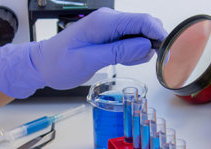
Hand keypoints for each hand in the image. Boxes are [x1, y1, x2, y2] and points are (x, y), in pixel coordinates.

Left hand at [0, 8, 166, 97]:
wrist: (43, 65)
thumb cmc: (59, 63)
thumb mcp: (88, 60)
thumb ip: (118, 52)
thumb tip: (146, 46)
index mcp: (104, 22)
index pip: (142, 21)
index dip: (159, 34)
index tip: (167, 51)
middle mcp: (110, 21)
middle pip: (145, 26)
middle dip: (152, 44)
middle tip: (144, 61)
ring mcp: (111, 29)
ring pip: (141, 36)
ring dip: (141, 51)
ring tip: (122, 62)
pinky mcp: (111, 38)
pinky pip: (132, 43)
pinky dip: (133, 54)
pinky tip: (120, 61)